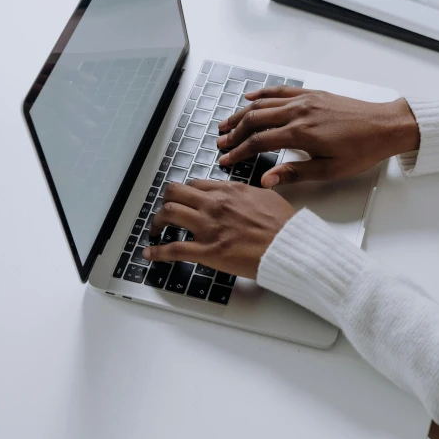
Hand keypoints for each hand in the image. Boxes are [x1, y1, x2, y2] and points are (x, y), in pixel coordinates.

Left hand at [144, 180, 294, 278]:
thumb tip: (240, 195)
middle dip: (165, 201)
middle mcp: (214, 204)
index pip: (194, 184)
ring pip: (169, 214)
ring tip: (156, 230)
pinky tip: (149, 253)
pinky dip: (157, 251)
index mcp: (228, 191)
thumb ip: (246, 193)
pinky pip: (174, 249)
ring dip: (157, 222)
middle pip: (175, 193)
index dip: (184, 192)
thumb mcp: (266, 196)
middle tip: (164, 212)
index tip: (181, 200)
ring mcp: (209, 227)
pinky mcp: (208, 251)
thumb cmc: (283, 225)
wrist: (289, 246)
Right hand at [216, 87, 419, 186]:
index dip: (238, 152)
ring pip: (262, 104)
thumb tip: (266, 180)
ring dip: (241, 113)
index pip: (258, 142)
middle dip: (234, 132)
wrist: (386, 126)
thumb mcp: (329, 170)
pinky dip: (261, 94)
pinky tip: (249, 97)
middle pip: (254, 120)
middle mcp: (298, 112)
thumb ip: (294, 173)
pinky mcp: (312, 93)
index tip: (226, 160)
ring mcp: (304, 100)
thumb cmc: (362, 150)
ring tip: (226, 124)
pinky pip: (279, 91)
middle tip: (220, 143)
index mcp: (301, 134)